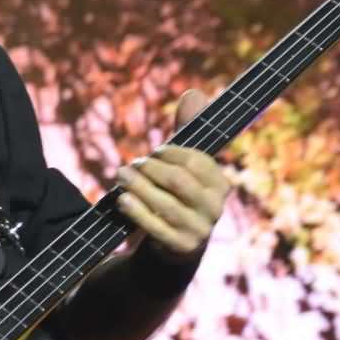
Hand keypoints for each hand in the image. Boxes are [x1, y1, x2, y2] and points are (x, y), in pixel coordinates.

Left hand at [115, 89, 231, 262]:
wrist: (173, 244)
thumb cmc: (176, 194)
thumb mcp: (182, 164)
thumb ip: (187, 130)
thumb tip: (193, 92)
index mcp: (220, 184)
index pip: (197, 161)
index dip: (172, 153)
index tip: (155, 151)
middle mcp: (215, 207)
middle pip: (179, 181)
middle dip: (151, 169)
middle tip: (130, 164)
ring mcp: (200, 229)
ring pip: (166, 204)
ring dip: (138, 187)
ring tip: (119, 175)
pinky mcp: (181, 247)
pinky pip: (156, 227)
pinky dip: (137, 211)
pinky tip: (122, 199)